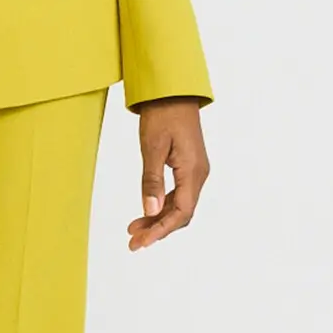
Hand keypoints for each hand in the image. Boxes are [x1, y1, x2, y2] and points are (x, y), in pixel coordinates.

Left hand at [128, 96, 208, 250]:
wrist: (173, 91)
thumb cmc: (162, 114)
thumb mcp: (152, 147)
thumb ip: (151, 181)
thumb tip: (150, 210)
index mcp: (193, 171)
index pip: (181, 212)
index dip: (161, 230)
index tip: (141, 242)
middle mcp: (199, 174)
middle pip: (182, 213)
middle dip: (158, 229)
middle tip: (133, 241)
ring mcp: (195, 171)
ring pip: (180, 205)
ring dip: (158, 219)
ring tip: (134, 229)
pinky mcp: (188, 166)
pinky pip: (179, 194)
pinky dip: (162, 205)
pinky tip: (147, 211)